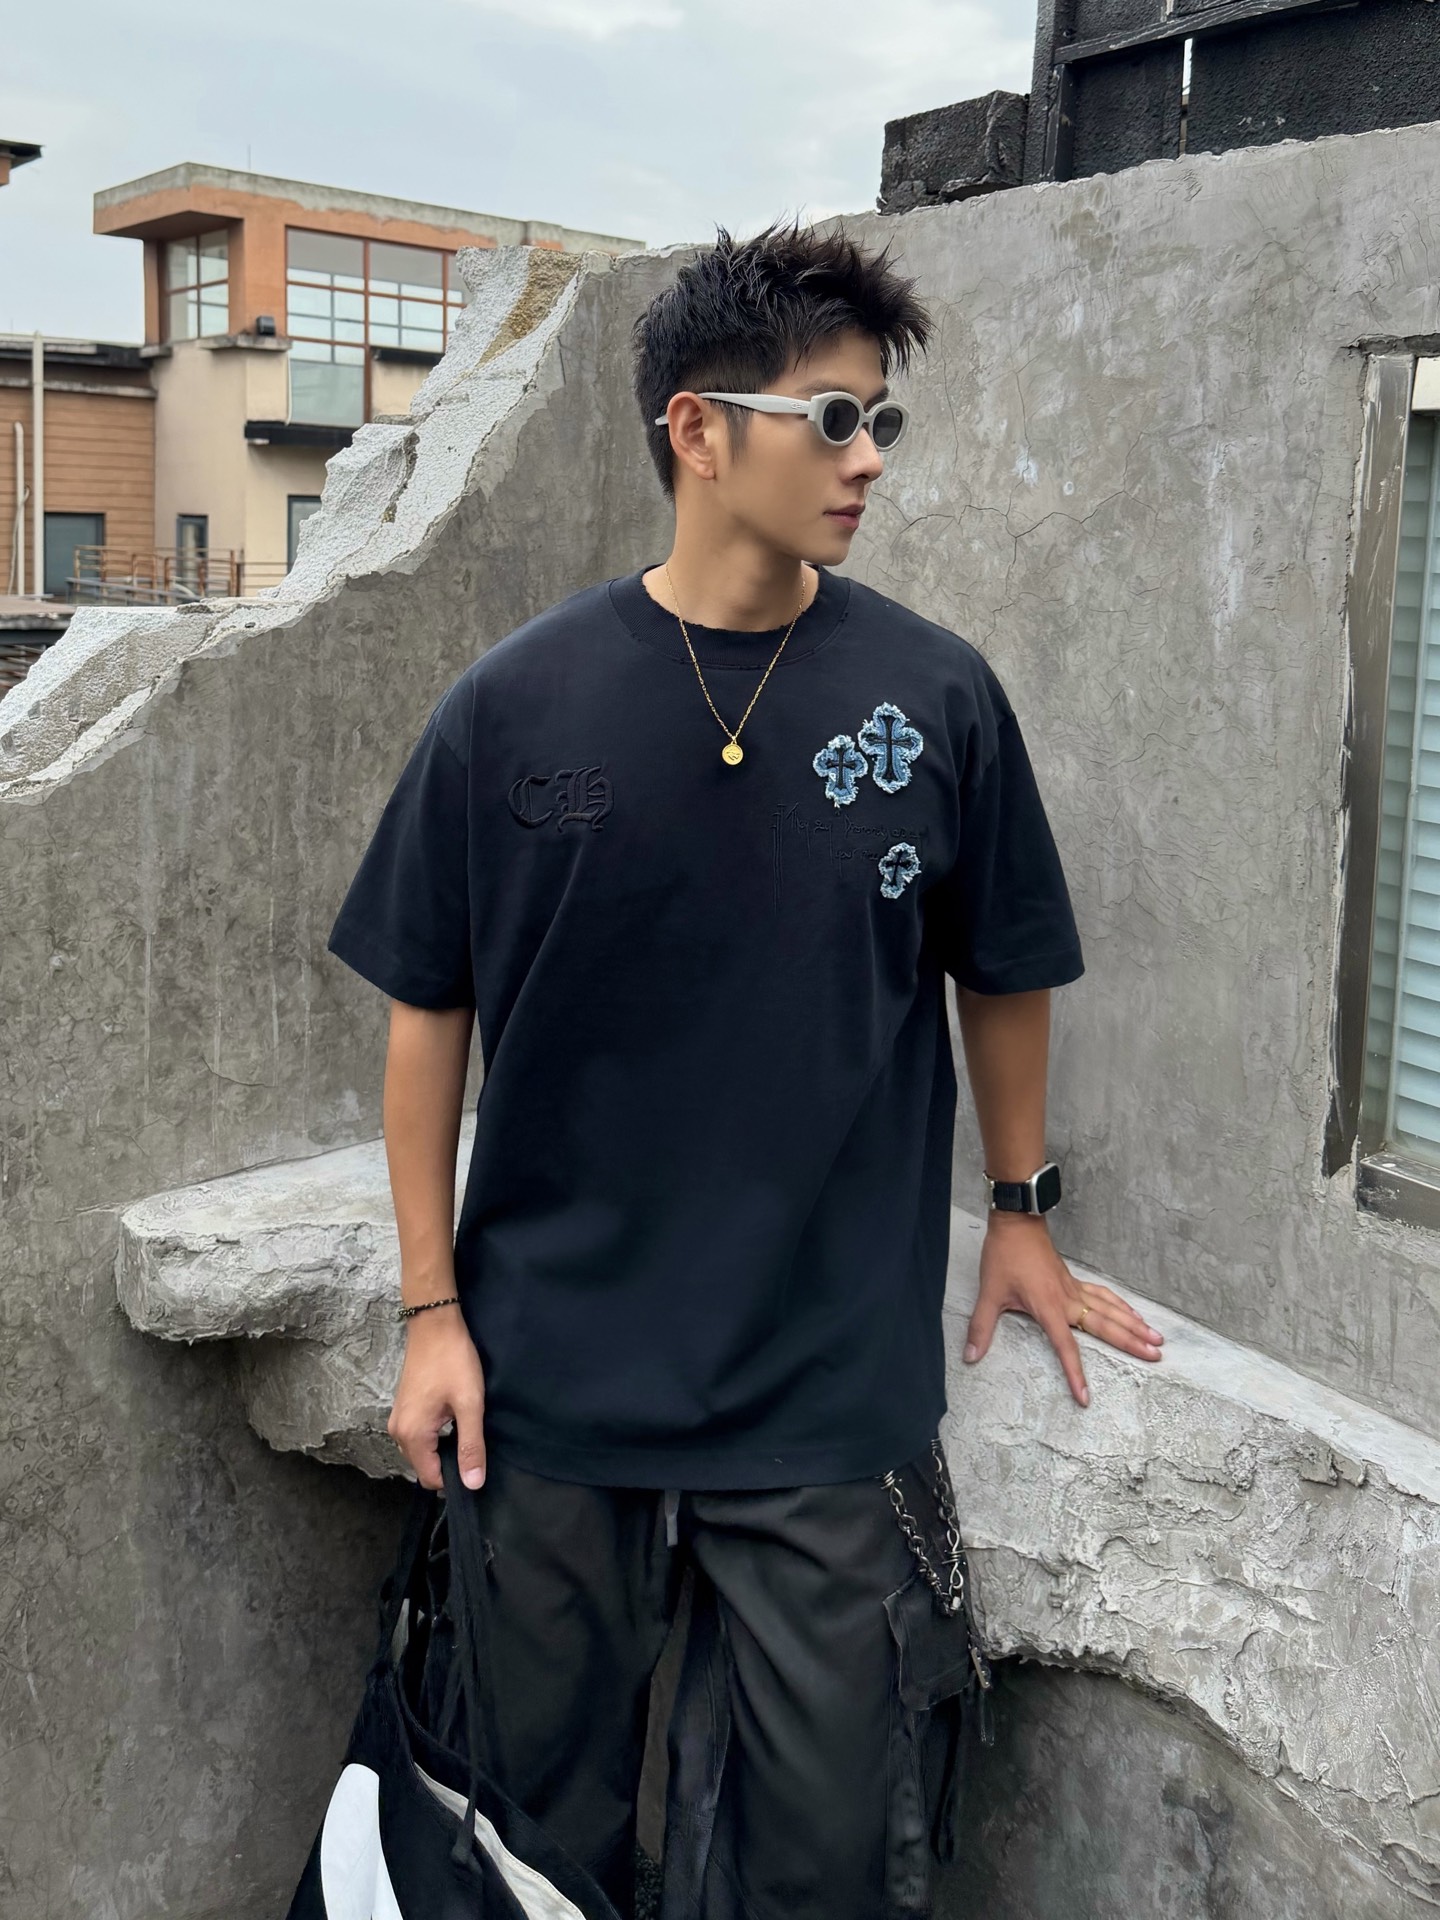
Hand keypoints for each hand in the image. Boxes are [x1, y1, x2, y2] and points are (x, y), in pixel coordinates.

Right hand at [387, 1305, 487, 1489]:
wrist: (434, 1324)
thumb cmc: (453, 1360)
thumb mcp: (470, 1404)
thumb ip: (471, 1446)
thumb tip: (473, 1484)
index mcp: (413, 1435)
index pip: (431, 1479)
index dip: (455, 1479)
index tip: (476, 1464)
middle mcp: (398, 1432)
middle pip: (424, 1467)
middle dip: (449, 1463)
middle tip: (474, 1445)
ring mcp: (398, 1419)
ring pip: (421, 1451)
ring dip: (442, 1449)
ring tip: (465, 1429)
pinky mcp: (403, 1408)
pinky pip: (418, 1436)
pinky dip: (435, 1436)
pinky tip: (453, 1420)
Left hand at [962, 1214, 1163, 1406]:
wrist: (1016, 1223)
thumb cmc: (1004, 1256)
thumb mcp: (989, 1293)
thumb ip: (981, 1327)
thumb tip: (970, 1357)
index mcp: (1048, 1308)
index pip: (1066, 1347)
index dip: (1076, 1374)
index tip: (1086, 1398)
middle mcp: (1068, 1300)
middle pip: (1105, 1326)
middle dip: (1131, 1343)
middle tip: (1156, 1357)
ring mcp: (1074, 1289)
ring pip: (1111, 1309)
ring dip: (1134, 1324)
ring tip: (1157, 1340)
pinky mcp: (1074, 1280)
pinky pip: (1103, 1295)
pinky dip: (1121, 1306)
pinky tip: (1134, 1314)